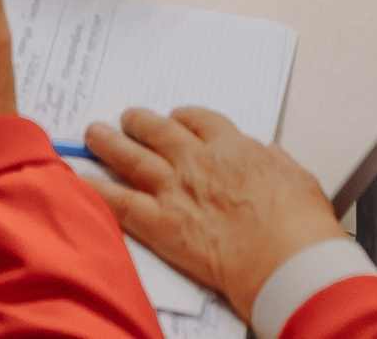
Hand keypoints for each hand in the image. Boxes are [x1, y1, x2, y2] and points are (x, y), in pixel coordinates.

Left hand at [83, 108, 345, 318]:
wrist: (285, 258)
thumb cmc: (298, 224)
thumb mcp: (296, 177)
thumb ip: (274, 162)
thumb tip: (267, 156)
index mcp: (233, 147)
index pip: (200, 121)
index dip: (184, 117)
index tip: (177, 118)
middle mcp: (197, 161)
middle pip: (159, 131)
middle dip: (140, 122)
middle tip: (128, 117)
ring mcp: (174, 190)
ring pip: (131, 157)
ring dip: (109, 143)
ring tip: (94, 134)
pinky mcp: (159, 222)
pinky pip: (116, 201)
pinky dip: (94, 188)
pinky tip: (78, 179)